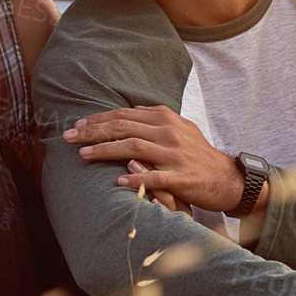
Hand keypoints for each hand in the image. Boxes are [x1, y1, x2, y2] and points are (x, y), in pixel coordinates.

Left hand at [64, 106, 248, 212]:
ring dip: (105, 151)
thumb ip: (154, 120)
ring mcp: (175, 155)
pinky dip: (135, 179)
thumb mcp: (179, 129)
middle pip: (123, 127)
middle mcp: (169, 132)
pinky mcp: (181, 177)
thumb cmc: (198, 155)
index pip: (124, 114)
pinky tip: (118, 182)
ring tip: (82, 155)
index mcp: (165, 118)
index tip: (77, 125)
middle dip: (92, 131)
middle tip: (68, 137)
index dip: (98, 119)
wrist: (227, 178)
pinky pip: (154, 177)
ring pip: (133, 148)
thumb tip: (129, 113)